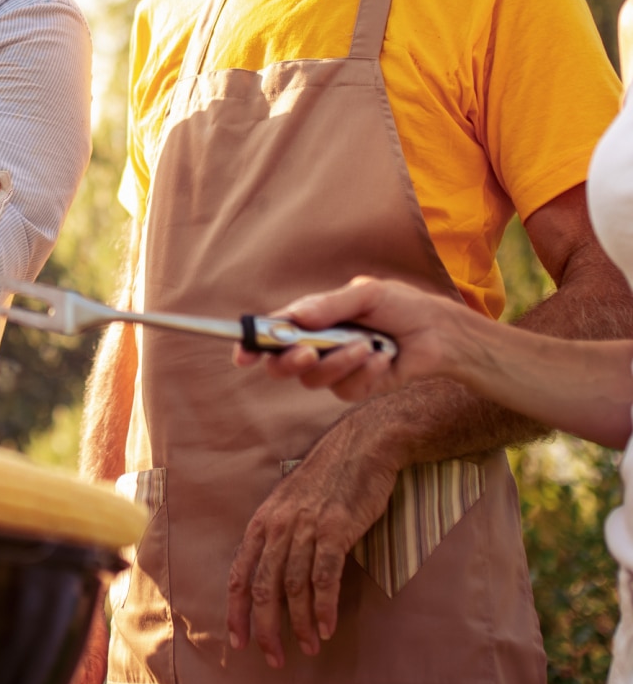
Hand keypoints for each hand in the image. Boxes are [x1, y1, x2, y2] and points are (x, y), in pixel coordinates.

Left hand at [226, 416, 398, 666]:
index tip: (238, 641)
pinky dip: (324, 607)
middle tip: (272, 658)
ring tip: (307, 648)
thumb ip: (279, 535)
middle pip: (263, 587)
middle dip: (265, 628)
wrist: (359, 448)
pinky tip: (327, 629)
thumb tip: (270, 574)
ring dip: (300, 624)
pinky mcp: (335, 530)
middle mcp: (278, 526)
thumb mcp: (290, 504)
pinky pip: (325, 577)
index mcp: (262, 522)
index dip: (236, 610)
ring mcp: (305, 527)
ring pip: (293, 587)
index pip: (240, 573)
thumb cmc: (327, 480)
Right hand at [231, 277, 468, 402]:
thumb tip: (295, 317)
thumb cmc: (401, 306)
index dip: (251, 345)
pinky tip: (383, 359)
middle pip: (281, 365)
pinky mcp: (356, 387)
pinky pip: (345, 390)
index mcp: (310, 319)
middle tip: (308, 351)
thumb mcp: (365, 293)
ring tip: (368, 345)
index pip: (271, 333)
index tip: (243, 354)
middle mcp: (317, 345)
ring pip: (314, 380)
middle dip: (290, 361)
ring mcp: (335, 368)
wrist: (440, 333)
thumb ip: (329, 305)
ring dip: (339, 362)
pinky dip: (365, 374)